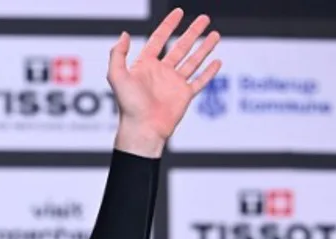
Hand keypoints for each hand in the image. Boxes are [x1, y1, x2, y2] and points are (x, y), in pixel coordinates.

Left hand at [107, 7, 222, 156]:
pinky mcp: (184, 96)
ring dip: (204, 48)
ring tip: (215, 34)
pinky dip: (209, 72)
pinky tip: (217, 61)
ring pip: (193, 61)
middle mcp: (161, 73)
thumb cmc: (128, 106)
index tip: (179, 12)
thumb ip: (118, 55)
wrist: (142, 129)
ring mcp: (174, 84)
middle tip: (205, 18)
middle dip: (192, 32)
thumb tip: (124, 34)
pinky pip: (199, 81)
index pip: (158, 39)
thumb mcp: (117, 77)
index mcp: (145, 66)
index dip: (168, 25)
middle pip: (180, 47)